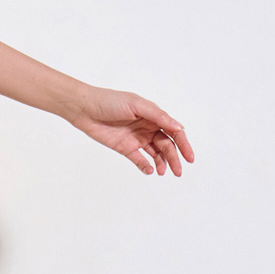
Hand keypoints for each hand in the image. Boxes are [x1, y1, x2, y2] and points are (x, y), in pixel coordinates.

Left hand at [66, 85, 193, 175]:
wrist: (84, 108)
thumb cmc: (110, 101)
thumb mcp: (136, 105)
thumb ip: (158, 116)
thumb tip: (178, 127)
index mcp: (153, 116)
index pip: (173, 131)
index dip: (183, 144)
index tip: (189, 157)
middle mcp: (147, 127)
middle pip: (166, 145)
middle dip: (174, 158)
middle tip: (178, 171)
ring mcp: (136, 138)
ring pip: (155, 154)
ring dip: (162, 163)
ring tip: (165, 172)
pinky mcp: (124, 148)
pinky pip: (139, 160)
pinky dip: (146, 166)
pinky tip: (151, 171)